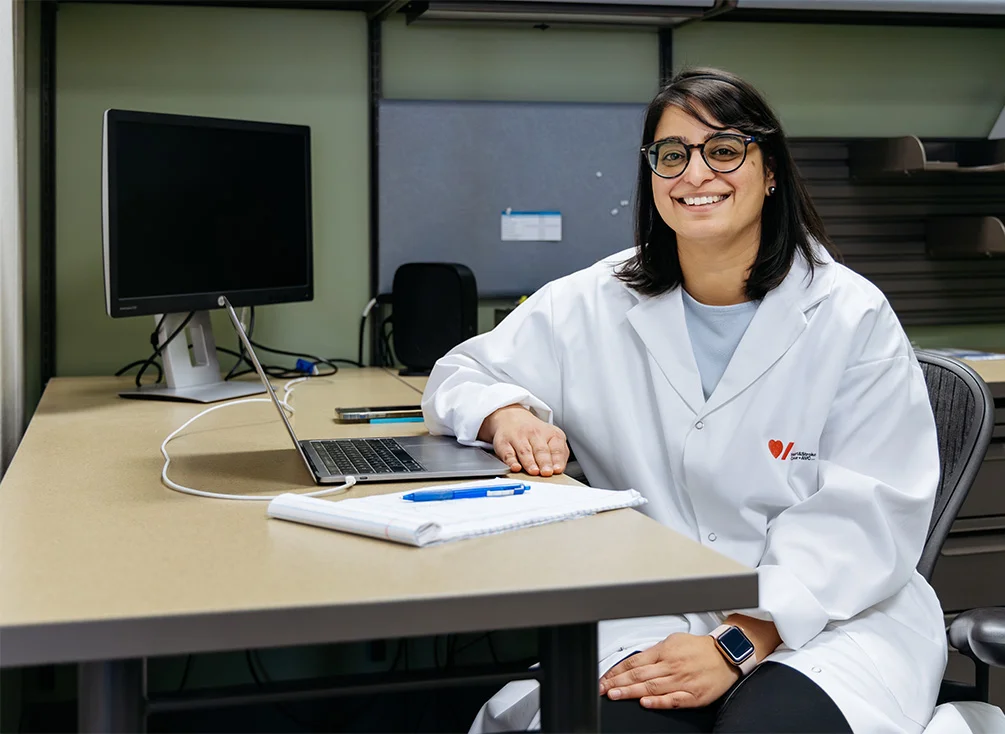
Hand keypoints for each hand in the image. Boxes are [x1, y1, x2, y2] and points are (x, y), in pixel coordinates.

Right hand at [478, 405, 568, 476]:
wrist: (511, 417)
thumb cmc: (534, 433)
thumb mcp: (551, 439)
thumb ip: (558, 455)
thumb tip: (558, 470)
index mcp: (550, 434)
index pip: (556, 448)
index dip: (557, 459)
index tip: (557, 470)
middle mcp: (535, 434)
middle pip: (541, 450)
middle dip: (544, 462)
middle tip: (547, 472)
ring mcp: (518, 438)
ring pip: (525, 452)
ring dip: (530, 463)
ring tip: (534, 472)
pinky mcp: (504, 444)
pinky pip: (508, 454)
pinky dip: (511, 462)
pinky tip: (515, 467)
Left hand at [598, 633, 738, 709]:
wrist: (727, 654)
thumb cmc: (700, 649)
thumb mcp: (673, 641)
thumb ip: (654, 652)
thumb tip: (635, 660)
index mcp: (664, 652)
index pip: (633, 662)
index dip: (616, 671)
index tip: (604, 679)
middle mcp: (671, 666)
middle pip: (638, 675)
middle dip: (617, 683)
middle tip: (603, 689)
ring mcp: (681, 681)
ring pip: (651, 687)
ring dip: (630, 692)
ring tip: (615, 695)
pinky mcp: (693, 695)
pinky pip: (673, 700)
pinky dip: (658, 702)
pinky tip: (645, 703)